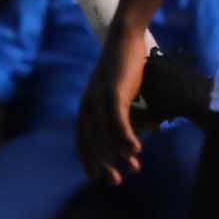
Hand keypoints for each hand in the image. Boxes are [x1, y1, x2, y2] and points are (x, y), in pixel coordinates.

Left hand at [76, 21, 152, 184]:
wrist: (125, 37)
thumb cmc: (123, 67)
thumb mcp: (116, 93)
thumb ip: (117, 113)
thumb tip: (126, 135)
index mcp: (86, 106)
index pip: (82, 139)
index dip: (89, 160)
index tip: (98, 178)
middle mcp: (89, 104)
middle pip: (92, 141)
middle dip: (104, 163)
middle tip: (116, 181)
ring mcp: (100, 97)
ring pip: (106, 133)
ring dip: (119, 153)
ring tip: (133, 168)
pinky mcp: (114, 90)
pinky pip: (118, 118)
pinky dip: (125, 135)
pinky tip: (136, 149)